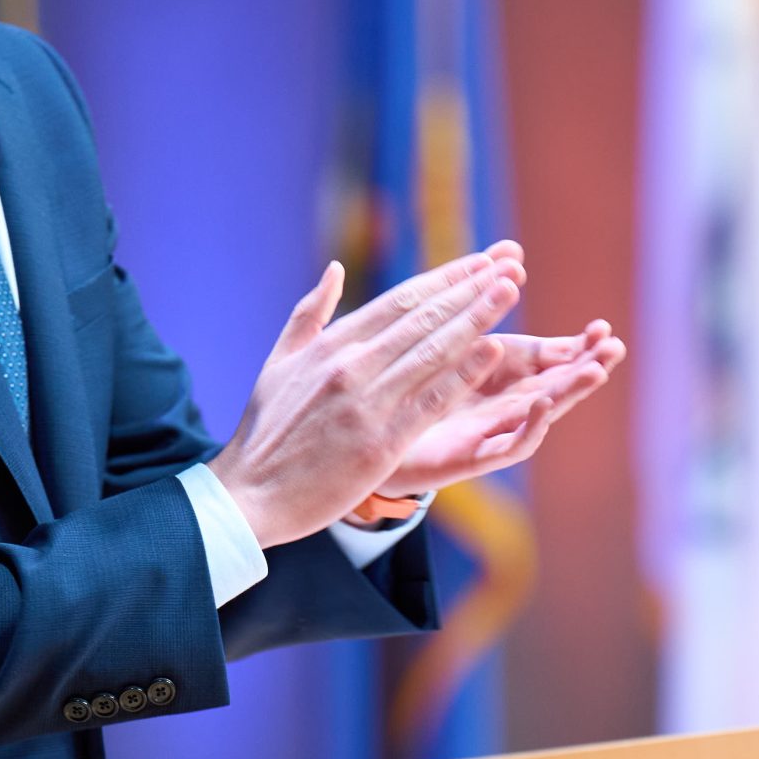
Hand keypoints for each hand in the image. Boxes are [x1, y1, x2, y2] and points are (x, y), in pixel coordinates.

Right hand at [212, 244, 525, 548]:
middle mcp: (350, 365)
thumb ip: (310, 314)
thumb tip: (334, 269)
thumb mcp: (279, 362)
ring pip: (432, 351)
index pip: (400, 301)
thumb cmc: (265, 432)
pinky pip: (430, 400)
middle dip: (470, 288)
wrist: (248, 497)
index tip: (479, 261)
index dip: (444, 279)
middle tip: (510, 263)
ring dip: (476, 318)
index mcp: (330, 345)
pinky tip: (492, 350)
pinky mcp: (379, 442)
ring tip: (510, 289)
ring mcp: (366, 403)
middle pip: (423, 318)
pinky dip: (462, 372)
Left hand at [370, 320, 625, 499]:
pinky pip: (507, 445)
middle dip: (587, 365)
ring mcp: (489, 431)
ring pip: (541, 412)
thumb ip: (479, 296)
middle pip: (556, 384)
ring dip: (569, 393)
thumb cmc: (405, 385)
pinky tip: (542, 406)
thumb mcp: (445, 335)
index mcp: (498, 372)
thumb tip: (512, 248)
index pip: (549, 358)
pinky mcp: (470, 456)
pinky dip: (529, 427)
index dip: (577, 346)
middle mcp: (502, 402)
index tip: (602, 327)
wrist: (366, 441)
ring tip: (595, 371)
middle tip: (614, 347)